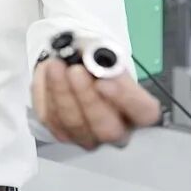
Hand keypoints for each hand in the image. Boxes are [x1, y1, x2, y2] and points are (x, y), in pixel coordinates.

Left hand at [33, 58, 159, 149]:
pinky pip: (51, 119)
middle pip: (108, 129)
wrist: (73, 66)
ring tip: (55, 66)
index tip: (105, 82)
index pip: (143, 113)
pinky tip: (47, 74)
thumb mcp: (104, 54)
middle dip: (88, 99)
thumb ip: (105, 60)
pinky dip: (46, 93)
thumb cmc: (96, 63)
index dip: (126, 100)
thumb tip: (95, 62)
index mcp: (138, 110)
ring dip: (62, 92)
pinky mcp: (62, 133)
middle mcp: (117, 131)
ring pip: (74, 124)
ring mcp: (89, 136)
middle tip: (76, 71)